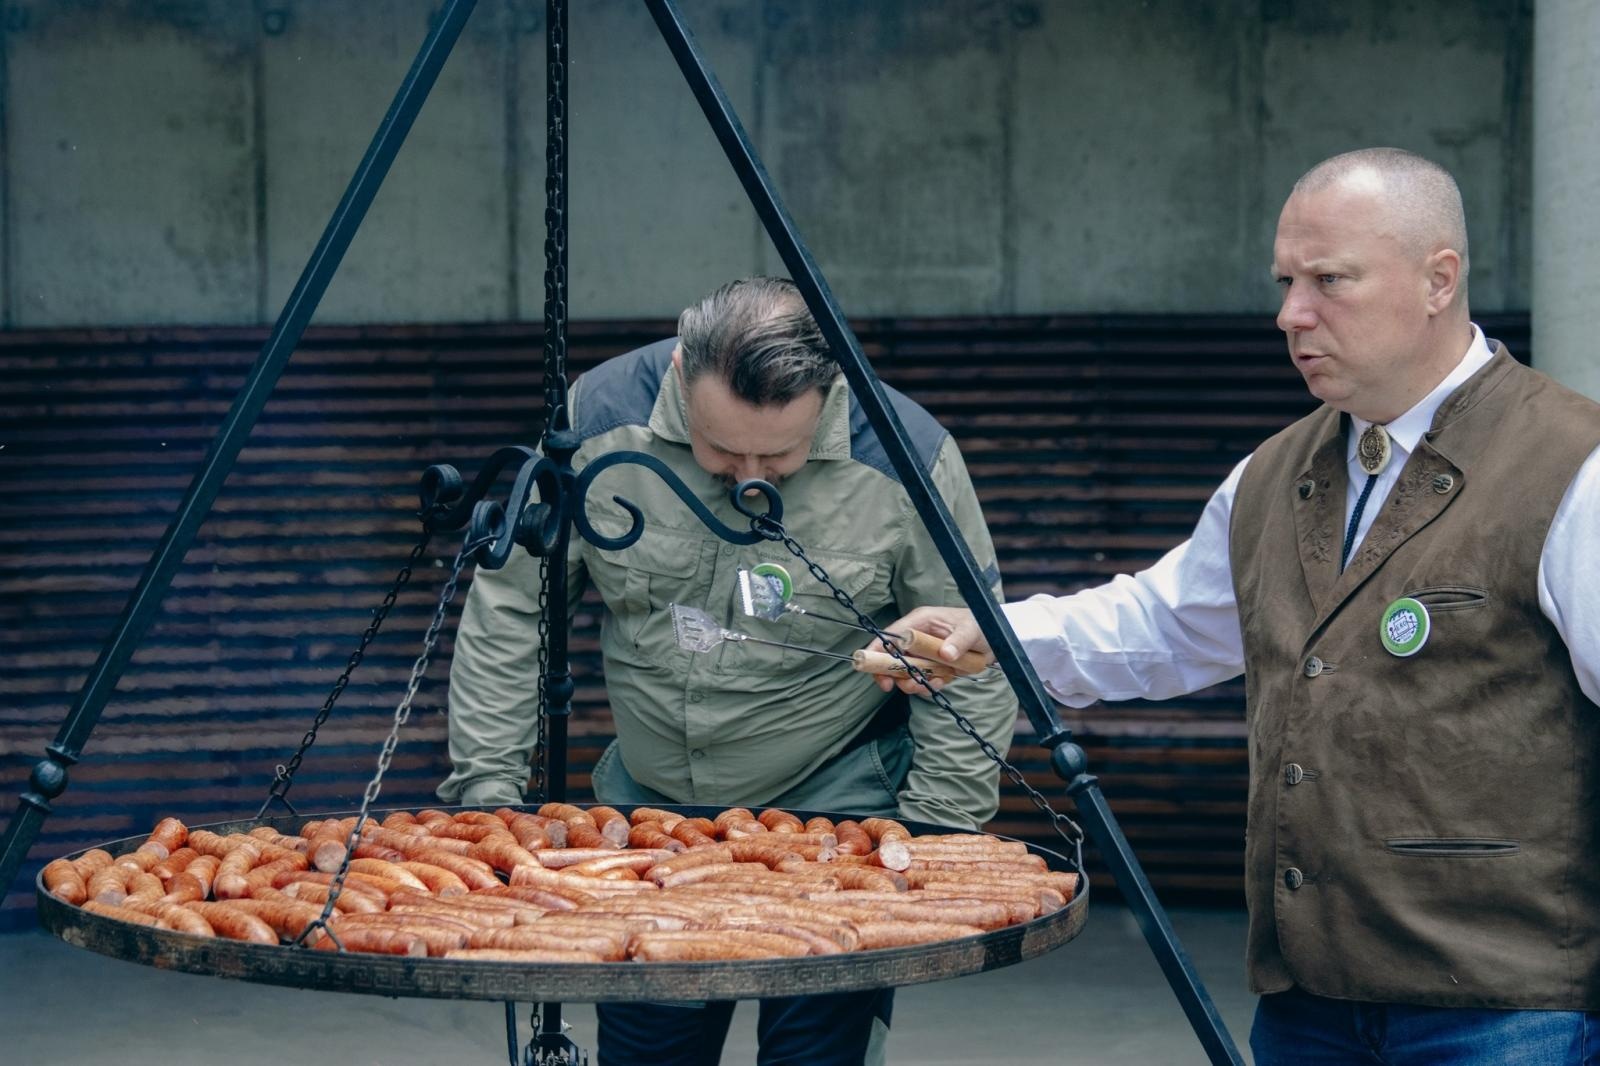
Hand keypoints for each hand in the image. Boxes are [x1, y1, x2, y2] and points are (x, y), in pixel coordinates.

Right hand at [867, 606, 991, 694]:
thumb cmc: (981, 625)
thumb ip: (958, 641)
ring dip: (912, 683)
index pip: (891, 635)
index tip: (871, 666)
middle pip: (892, 657)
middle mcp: (918, 637)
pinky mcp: (934, 666)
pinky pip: (923, 680)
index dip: (877, 650)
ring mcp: (925, 653)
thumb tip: (945, 654)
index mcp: (920, 621)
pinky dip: (929, 685)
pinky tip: (941, 682)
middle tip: (893, 686)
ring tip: (926, 685)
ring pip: (906, 672)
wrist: (998, 639)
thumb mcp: (970, 630)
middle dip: (891, 673)